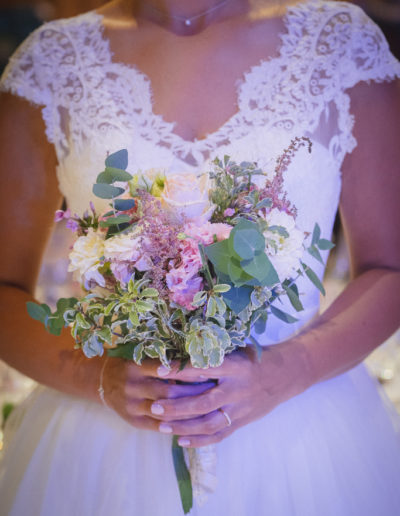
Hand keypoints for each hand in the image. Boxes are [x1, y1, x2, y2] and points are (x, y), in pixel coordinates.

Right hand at [101, 357, 214, 429]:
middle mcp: (132, 387)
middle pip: (168, 393)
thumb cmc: (131, 364)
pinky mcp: (133, 421)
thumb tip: (196, 359)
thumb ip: (163, 360)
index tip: (208, 370)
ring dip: (188, 412)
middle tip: (214, 389)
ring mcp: (132, 406)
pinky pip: (158, 426)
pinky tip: (193, 422)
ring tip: (209, 407)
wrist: (102, 382)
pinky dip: (176, 425)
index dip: (187, 371)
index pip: (166, 370)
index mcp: (136, 367)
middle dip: (193, 392)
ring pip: (165, 413)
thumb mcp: (141, 356)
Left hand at [150, 341, 311, 446]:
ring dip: (184, 426)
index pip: (203, 369)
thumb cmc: (254, 357)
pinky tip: (181, 441)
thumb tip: (179, 354)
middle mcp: (236, 390)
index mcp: (234, 367)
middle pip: (203, 402)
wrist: (284, 374)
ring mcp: (240, 409)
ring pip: (209, 423)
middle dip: (177, 407)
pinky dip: (200, 440)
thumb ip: (213, 355)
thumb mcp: (236, 350)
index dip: (180, 370)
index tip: (159, 370)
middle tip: (155, 406)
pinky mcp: (242, 422)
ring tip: (162, 426)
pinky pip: (219, 435)